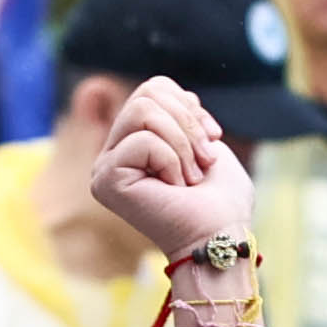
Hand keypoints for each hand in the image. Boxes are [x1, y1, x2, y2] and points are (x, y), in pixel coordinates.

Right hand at [90, 76, 254, 260]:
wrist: (220, 239)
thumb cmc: (221, 203)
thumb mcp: (206, 143)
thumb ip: (183, 112)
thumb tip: (166, 89)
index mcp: (136, 141)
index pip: (154, 88)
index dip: (190, 106)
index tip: (212, 139)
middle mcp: (114, 152)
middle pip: (147, 93)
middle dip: (188, 125)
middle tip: (202, 163)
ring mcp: (105, 166)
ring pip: (143, 110)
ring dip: (182, 144)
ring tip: (189, 178)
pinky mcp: (105, 179)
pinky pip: (143, 140)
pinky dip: (172, 162)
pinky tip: (174, 189)